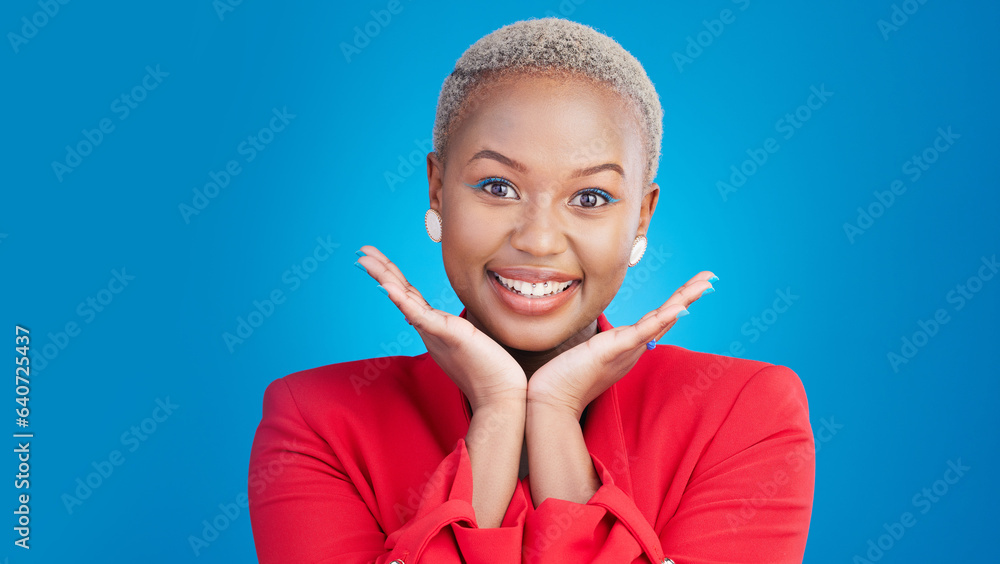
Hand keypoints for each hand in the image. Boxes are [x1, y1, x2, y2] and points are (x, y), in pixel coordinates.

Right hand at [356, 245, 526, 410]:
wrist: (500, 396)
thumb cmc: (489, 370)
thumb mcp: (466, 339)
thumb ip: (450, 328)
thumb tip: (437, 320)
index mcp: (434, 326)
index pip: (409, 294)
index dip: (392, 275)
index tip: (375, 258)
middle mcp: (429, 328)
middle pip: (400, 292)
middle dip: (380, 270)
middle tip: (361, 252)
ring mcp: (435, 332)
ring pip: (405, 300)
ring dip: (384, 278)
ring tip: (365, 261)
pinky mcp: (447, 336)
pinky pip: (421, 316)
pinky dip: (403, 301)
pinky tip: (387, 287)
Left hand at [526, 271, 716, 417]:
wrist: (552, 401)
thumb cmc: (565, 379)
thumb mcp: (589, 354)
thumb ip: (601, 345)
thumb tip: (603, 338)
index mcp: (628, 347)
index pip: (658, 320)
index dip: (678, 303)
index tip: (695, 286)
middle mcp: (633, 349)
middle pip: (667, 317)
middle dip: (689, 296)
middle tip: (710, 278)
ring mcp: (626, 350)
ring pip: (660, 321)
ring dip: (683, 301)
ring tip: (704, 285)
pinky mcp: (614, 350)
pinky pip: (642, 333)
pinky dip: (660, 321)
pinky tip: (678, 309)